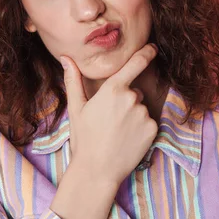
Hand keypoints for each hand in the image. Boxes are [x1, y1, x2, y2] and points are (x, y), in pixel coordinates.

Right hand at [59, 43, 158, 186]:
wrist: (97, 171)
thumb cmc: (84, 139)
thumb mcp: (77, 108)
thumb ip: (74, 80)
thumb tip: (65, 58)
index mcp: (114, 89)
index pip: (136, 63)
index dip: (147, 53)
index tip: (153, 47)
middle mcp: (132, 98)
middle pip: (134, 92)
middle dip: (126, 101)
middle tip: (110, 120)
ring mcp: (144, 114)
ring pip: (141, 108)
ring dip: (133, 116)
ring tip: (117, 132)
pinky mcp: (153, 129)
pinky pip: (149, 123)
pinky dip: (141, 129)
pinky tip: (127, 140)